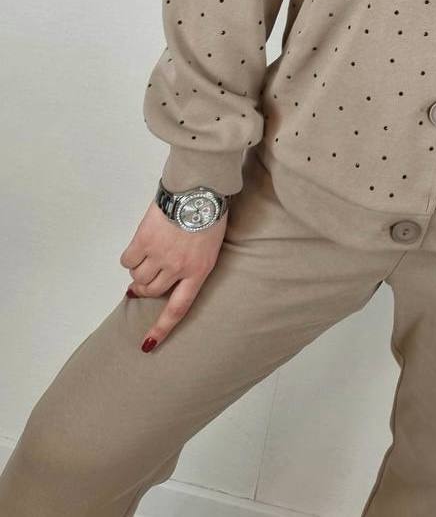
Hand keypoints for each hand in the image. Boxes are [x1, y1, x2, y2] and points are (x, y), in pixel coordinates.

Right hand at [119, 199, 227, 350]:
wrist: (200, 188)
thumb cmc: (210, 214)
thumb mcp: (210, 246)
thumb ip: (191, 264)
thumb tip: (164, 276)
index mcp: (199, 271)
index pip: (178, 308)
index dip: (162, 328)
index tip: (148, 345)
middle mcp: (178, 268)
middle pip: (152, 291)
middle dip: (147, 288)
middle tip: (148, 276)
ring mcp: (159, 255)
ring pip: (138, 278)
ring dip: (139, 272)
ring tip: (148, 256)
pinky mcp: (143, 240)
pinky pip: (127, 261)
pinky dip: (130, 257)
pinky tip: (140, 246)